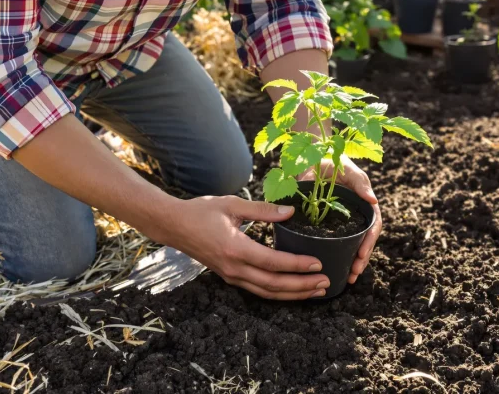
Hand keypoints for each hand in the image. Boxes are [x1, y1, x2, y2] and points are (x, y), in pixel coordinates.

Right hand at [155, 195, 329, 299]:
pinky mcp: (230, 277)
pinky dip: (278, 293)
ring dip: (293, 293)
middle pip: (274, 284)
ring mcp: (231, 275)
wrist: (173, 226)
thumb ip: (263, 209)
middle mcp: (234, 268)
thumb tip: (291, 211)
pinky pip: (258, 290)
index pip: (273, 262)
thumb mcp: (232, 204)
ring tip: (316, 291)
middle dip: (302, 286)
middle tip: (325, 282)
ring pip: (267, 292)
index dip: (297, 265)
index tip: (317, 264)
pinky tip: (293, 290)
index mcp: (236, 249)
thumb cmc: (201, 211)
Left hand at [299, 156, 381, 283]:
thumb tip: (374, 200)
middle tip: (353, 274)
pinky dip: (338, 253)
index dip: (369, 243)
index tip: (361, 256)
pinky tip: (334, 265)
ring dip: (352, 260)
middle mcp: (357, 213)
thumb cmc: (333, 159)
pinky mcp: (329, 221)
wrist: (312, 156)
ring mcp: (343, 219)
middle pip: (364, 240)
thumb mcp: (348, 168)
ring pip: (352, 243)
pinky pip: (337, 239)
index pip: (373, 226)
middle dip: (361, 259)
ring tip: (347, 277)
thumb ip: (360, 182)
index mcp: (365, 203)